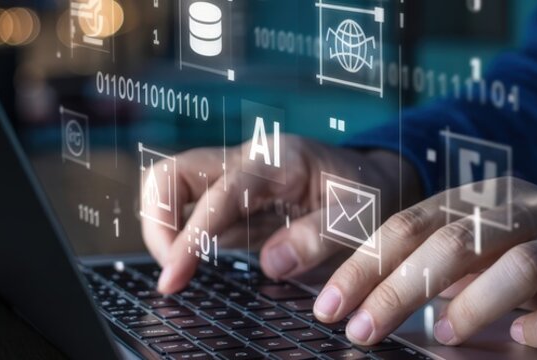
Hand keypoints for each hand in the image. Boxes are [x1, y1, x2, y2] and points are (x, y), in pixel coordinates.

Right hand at [141, 136, 419, 293]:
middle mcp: (247, 163)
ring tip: (179, 273)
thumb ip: (319, 237)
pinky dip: (182, 240)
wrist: (378, 181)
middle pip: (172, 174)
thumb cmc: (370, 194)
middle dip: (158, 223)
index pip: (220, 194)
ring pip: (172, 191)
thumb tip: (270, 265)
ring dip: (163, 231)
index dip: (192, 235)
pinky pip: (191, 215)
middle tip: (173, 273)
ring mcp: (235, 181)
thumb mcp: (361, 216)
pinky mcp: (232, 205)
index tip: (174, 275)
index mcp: (278, 159)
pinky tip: (192, 267)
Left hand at [311, 177, 536, 348]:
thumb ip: (442, 263)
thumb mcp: (494, 249)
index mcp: (491, 198)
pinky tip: (527, 339)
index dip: (366, 264)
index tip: (329, 305)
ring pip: (522, 263)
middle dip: (401, 287)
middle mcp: (534, 209)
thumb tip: (372, 298)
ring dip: (475, 303)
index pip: (414, 223)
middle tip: (364, 330)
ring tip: (443, 335)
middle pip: (458, 239)